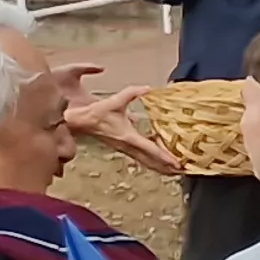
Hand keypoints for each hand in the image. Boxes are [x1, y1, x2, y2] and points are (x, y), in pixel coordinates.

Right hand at [65, 80, 182, 175]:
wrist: (78, 122)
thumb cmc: (95, 113)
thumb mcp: (114, 101)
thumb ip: (132, 93)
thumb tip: (148, 88)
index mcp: (128, 137)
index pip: (150, 150)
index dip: (165, 157)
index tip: (178, 164)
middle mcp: (128, 146)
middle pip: (150, 161)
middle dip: (166, 167)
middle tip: (181, 171)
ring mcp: (124, 148)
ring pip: (145, 161)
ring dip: (158, 166)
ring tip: (172, 170)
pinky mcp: (121, 146)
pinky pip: (140, 156)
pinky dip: (150, 159)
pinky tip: (156, 157)